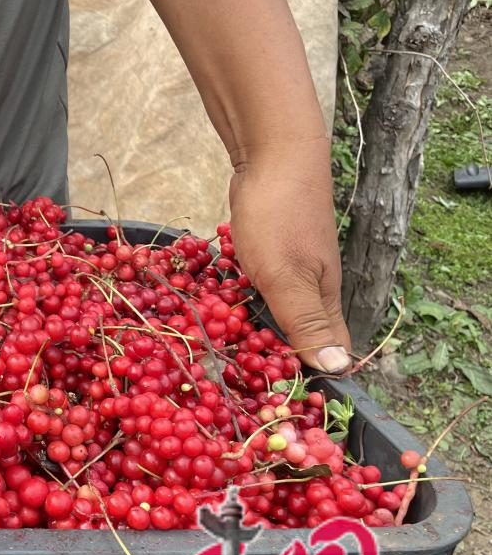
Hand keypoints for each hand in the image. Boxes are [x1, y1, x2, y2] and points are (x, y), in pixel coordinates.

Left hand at [228, 138, 352, 374]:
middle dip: (269, 358)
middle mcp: (313, 287)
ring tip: (218, 349)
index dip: (304, 379)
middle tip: (232, 380)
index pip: (326, 354)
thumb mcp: (286, 277)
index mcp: (324, 300)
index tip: (269, 401)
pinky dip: (238, 299)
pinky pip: (256, 286)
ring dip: (250, 329)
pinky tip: (217, 304)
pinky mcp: (270, 250)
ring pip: (274, 310)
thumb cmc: (279, 216)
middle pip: (298, 336)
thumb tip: (337, 369)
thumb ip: (306, 322)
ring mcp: (292, 266)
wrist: (273, 153)